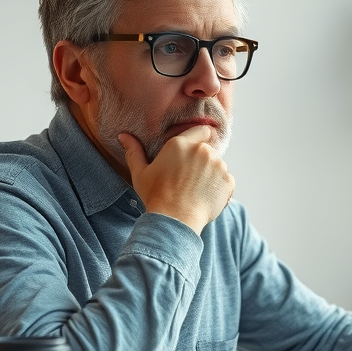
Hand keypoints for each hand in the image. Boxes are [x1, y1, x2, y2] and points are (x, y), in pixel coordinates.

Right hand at [118, 126, 234, 234]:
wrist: (175, 220)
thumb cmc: (155, 196)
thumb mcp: (140, 173)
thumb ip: (134, 151)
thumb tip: (123, 135)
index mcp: (181, 144)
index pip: (201, 130)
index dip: (199, 139)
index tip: (193, 153)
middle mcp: (202, 150)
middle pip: (208, 150)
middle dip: (201, 161)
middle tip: (188, 179)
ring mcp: (218, 165)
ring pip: (218, 165)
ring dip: (211, 174)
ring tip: (195, 190)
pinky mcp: (228, 181)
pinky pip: (226, 180)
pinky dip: (219, 188)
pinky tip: (204, 198)